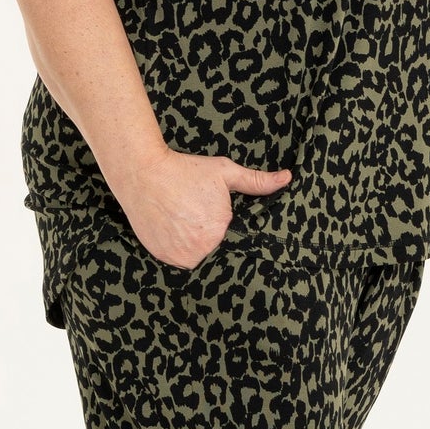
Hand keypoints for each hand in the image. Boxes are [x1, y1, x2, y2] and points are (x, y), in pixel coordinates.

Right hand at [114, 149, 292, 268]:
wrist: (142, 173)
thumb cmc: (185, 170)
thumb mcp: (224, 172)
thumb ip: (256, 181)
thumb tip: (287, 178)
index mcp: (220, 230)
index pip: (233, 237)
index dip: (225, 226)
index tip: (212, 214)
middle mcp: (201, 249)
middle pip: (214, 248)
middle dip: (209, 234)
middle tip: (194, 213)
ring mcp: (179, 256)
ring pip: (197, 255)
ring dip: (194, 243)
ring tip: (184, 220)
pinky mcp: (163, 256)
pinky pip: (177, 258)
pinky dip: (177, 247)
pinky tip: (173, 228)